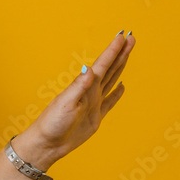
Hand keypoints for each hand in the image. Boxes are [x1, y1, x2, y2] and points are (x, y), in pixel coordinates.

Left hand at [22, 31, 135, 167]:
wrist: (48, 143)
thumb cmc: (52, 122)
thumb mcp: (66, 103)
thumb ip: (79, 87)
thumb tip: (89, 69)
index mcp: (84, 86)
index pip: (103, 64)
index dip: (113, 50)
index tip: (123, 36)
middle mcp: (90, 91)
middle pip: (110, 68)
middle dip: (121, 53)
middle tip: (131, 38)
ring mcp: (94, 103)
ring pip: (113, 80)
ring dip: (121, 66)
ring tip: (128, 53)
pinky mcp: (96, 116)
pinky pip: (110, 101)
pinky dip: (118, 93)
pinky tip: (123, 85)